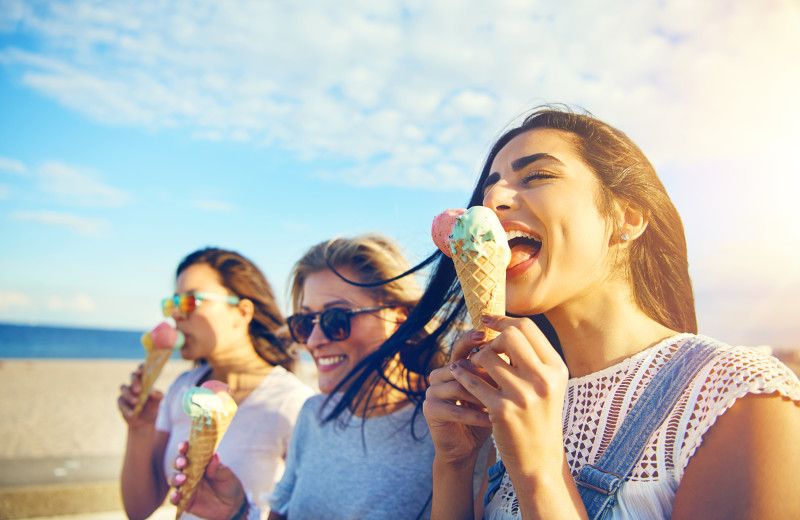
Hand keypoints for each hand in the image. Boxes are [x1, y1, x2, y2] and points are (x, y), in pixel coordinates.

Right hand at [117, 363, 162, 427]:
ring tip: (136, 402)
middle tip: (139, 390)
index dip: (141, 368)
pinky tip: (132, 414)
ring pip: (124, 388)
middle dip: (135, 382)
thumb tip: (152, 392)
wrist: (147, 422)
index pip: (142, 370)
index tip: (141, 371)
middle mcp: (135, 384)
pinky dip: (126, 408)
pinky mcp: (121, 403)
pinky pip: (121, 403)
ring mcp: (127, 392)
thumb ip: (157, 395)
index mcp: (145, 380)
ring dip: (129, 395)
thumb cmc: (154, 407)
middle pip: (133, 377)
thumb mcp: (158, 401)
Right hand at [169, 442, 245, 519]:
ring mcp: (185, 486)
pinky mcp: (185, 500)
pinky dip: (173, 497)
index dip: (184, 447)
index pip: (188, 451)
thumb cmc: (228, 484)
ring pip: (173, 480)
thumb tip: (214, 456)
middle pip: (177, 464)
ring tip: (183, 479)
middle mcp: (189, 472)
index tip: (184, 446)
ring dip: (175, 478)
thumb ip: (218, 468)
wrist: (232, 505)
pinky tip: (177, 496)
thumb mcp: (226, 475)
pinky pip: (175, 499)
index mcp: (199, 461)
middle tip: (183, 463)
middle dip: (178, 461)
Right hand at [423, 330, 493, 466]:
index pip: (463, 346)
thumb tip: (521, 349)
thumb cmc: (486, 416)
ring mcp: (432, 391)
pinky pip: (453, 409)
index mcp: (455, 366)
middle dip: (484, 374)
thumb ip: (502, 372)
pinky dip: (474, 416)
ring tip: (501, 404)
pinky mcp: (429, 410)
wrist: (466, 448)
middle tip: (505, 382)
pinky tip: (491, 421)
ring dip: (481, 396)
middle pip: (461, 365)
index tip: (489, 337)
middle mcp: (440, 374)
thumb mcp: (496, 392)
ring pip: (458, 386)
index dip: (473, 339)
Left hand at [460, 315, 568, 479]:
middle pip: (510, 335)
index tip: (487, 320)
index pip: (527, 327)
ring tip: (472, 364)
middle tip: (484, 348)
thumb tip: (505, 326)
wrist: (539, 461)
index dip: (503, 320)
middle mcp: (543, 380)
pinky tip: (457, 373)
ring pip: (487, 355)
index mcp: (556, 369)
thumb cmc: (539, 418)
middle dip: (492, 338)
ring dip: (475, 357)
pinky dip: (463, 374)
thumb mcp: (547, 386)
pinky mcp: (502, 410)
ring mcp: (523, 395)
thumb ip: (532, 358)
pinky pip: (473, 380)